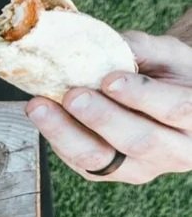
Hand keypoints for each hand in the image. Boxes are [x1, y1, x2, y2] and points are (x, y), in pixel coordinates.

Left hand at [27, 32, 191, 183]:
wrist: (169, 99)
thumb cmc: (173, 73)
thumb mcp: (170, 55)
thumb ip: (144, 49)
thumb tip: (106, 44)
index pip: (176, 109)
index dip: (142, 95)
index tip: (110, 79)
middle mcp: (176, 151)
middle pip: (139, 140)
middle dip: (102, 118)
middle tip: (73, 95)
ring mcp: (142, 168)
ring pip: (101, 159)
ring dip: (65, 133)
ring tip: (39, 106)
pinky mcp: (111, 173)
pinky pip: (81, 162)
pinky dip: (57, 138)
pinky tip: (42, 115)